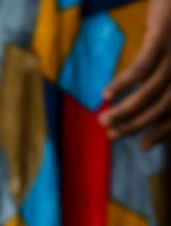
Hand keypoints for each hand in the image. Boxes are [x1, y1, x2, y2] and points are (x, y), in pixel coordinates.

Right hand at [99, 0, 170, 148]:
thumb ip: (164, 78)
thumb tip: (144, 106)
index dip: (163, 131)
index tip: (143, 146)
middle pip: (166, 104)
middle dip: (138, 124)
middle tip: (112, 135)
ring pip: (153, 90)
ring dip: (127, 109)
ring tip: (104, 119)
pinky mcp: (162, 35)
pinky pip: (143, 66)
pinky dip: (124, 82)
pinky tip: (107, 94)